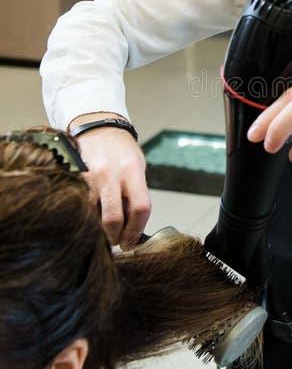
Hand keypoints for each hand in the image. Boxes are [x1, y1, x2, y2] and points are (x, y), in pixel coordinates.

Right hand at [69, 115, 150, 248]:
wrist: (98, 126)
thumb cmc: (121, 149)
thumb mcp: (137, 167)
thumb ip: (135, 194)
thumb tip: (133, 227)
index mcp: (132, 171)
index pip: (140, 208)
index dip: (137, 230)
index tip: (132, 240)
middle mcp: (111, 173)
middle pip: (114, 218)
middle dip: (116, 237)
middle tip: (117, 241)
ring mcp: (90, 176)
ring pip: (93, 215)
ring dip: (99, 228)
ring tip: (103, 229)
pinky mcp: (74, 178)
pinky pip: (81, 205)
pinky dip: (86, 215)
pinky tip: (91, 215)